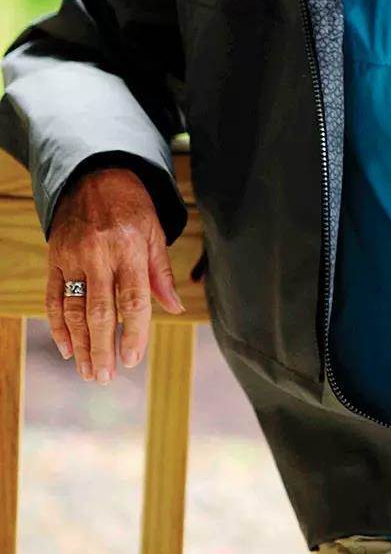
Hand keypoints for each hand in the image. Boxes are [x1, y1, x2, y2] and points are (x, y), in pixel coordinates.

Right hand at [45, 167, 185, 382]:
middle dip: (103, 348)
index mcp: (129, 249)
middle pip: (100, 312)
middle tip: (105, 377)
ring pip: (73, 310)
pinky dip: (58, 326)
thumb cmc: (132, 206)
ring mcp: (73, 258)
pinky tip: (68, 349)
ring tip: (88, 371)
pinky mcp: (54, 259)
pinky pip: (53, 298)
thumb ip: (160, 272)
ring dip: (81, 345)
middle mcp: (99, 255)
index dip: (134, 332)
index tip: (133, 359)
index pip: (133, 300)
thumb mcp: (154, 232)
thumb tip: (175, 308)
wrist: (95, 176)